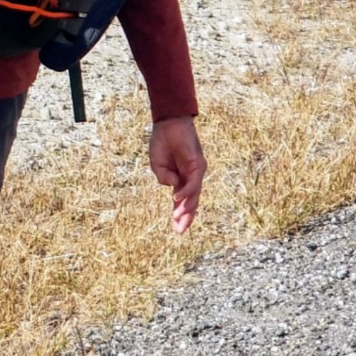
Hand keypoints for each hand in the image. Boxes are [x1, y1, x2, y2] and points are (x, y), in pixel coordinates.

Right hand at [149, 117, 205, 233]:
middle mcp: (191, 178)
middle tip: (179, 232)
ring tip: (177, 219)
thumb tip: (171, 187)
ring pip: (194, 195)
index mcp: (181, 179)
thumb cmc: (163, 142)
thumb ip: (163, 177)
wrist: (169, 123)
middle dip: (186, 217)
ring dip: (186, 208)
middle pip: (192, 202)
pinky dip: (186, 191)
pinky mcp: (198, 165)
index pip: (183, 201)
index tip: (176, 229)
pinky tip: (177, 198)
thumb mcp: (157, 164)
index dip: (180, 215)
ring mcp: (196, 172)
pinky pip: (193, 182)